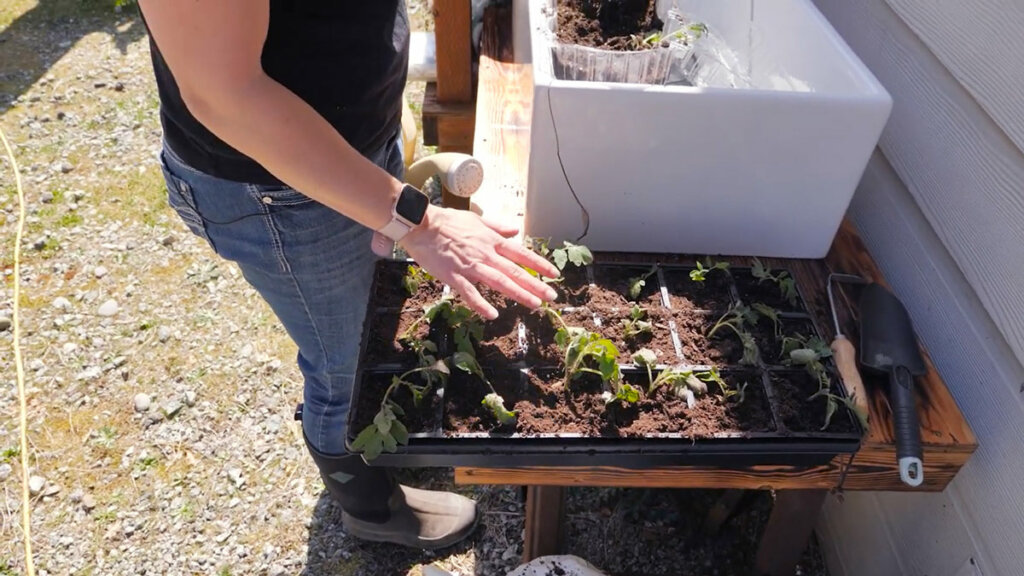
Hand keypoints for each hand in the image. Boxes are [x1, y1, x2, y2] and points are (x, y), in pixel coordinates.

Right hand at [396, 205, 560, 318]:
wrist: (422, 224)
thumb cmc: (448, 221)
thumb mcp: (477, 220)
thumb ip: (497, 226)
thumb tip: (515, 230)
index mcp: (491, 241)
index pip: (521, 254)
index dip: (539, 265)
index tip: (554, 275)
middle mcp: (485, 254)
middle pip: (515, 271)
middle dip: (536, 285)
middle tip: (551, 297)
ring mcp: (470, 266)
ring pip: (499, 282)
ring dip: (518, 294)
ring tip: (535, 305)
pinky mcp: (454, 276)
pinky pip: (470, 293)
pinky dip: (481, 304)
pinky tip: (492, 314)